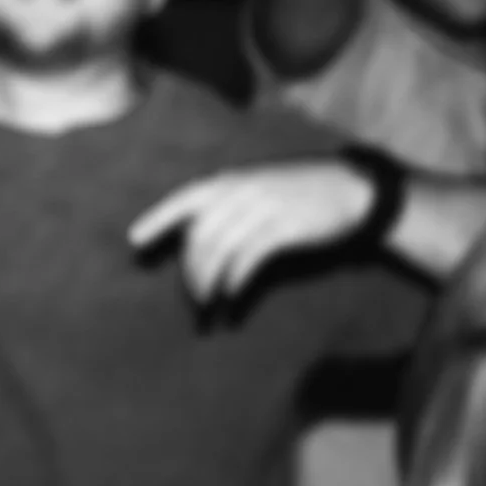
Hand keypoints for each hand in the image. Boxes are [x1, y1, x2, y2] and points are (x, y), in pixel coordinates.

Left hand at [128, 160, 373, 306]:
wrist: (351, 191)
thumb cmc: (299, 194)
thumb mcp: (258, 187)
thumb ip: (227, 205)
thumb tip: (197, 239)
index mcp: (231, 181)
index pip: (184, 199)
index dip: (157, 218)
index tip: (135, 240)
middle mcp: (241, 192)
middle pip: (201, 235)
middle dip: (191, 270)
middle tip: (193, 298)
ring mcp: (262, 208)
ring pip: (220, 249)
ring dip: (209, 281)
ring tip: (207, 304)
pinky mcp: (284, 228)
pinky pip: (249, 257)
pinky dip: (236, 278)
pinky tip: (232, 295)